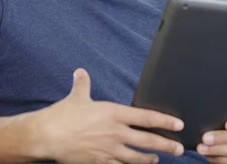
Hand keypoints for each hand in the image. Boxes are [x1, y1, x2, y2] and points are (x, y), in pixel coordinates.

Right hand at [32, 68, 184, 163]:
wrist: (47, 136)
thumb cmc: (62, 115)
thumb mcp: (76, 97)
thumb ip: (83, 84)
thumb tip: (80, 72)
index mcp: (114, 114)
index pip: (146, 117)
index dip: (165, 121)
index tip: (178, 125)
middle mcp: (116, 133)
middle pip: (148, 141)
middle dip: (166, 145)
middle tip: (179, 149)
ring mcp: (109, 151)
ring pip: (137, 158)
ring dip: (149, 159)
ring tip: (157, 160)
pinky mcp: (100, 163)